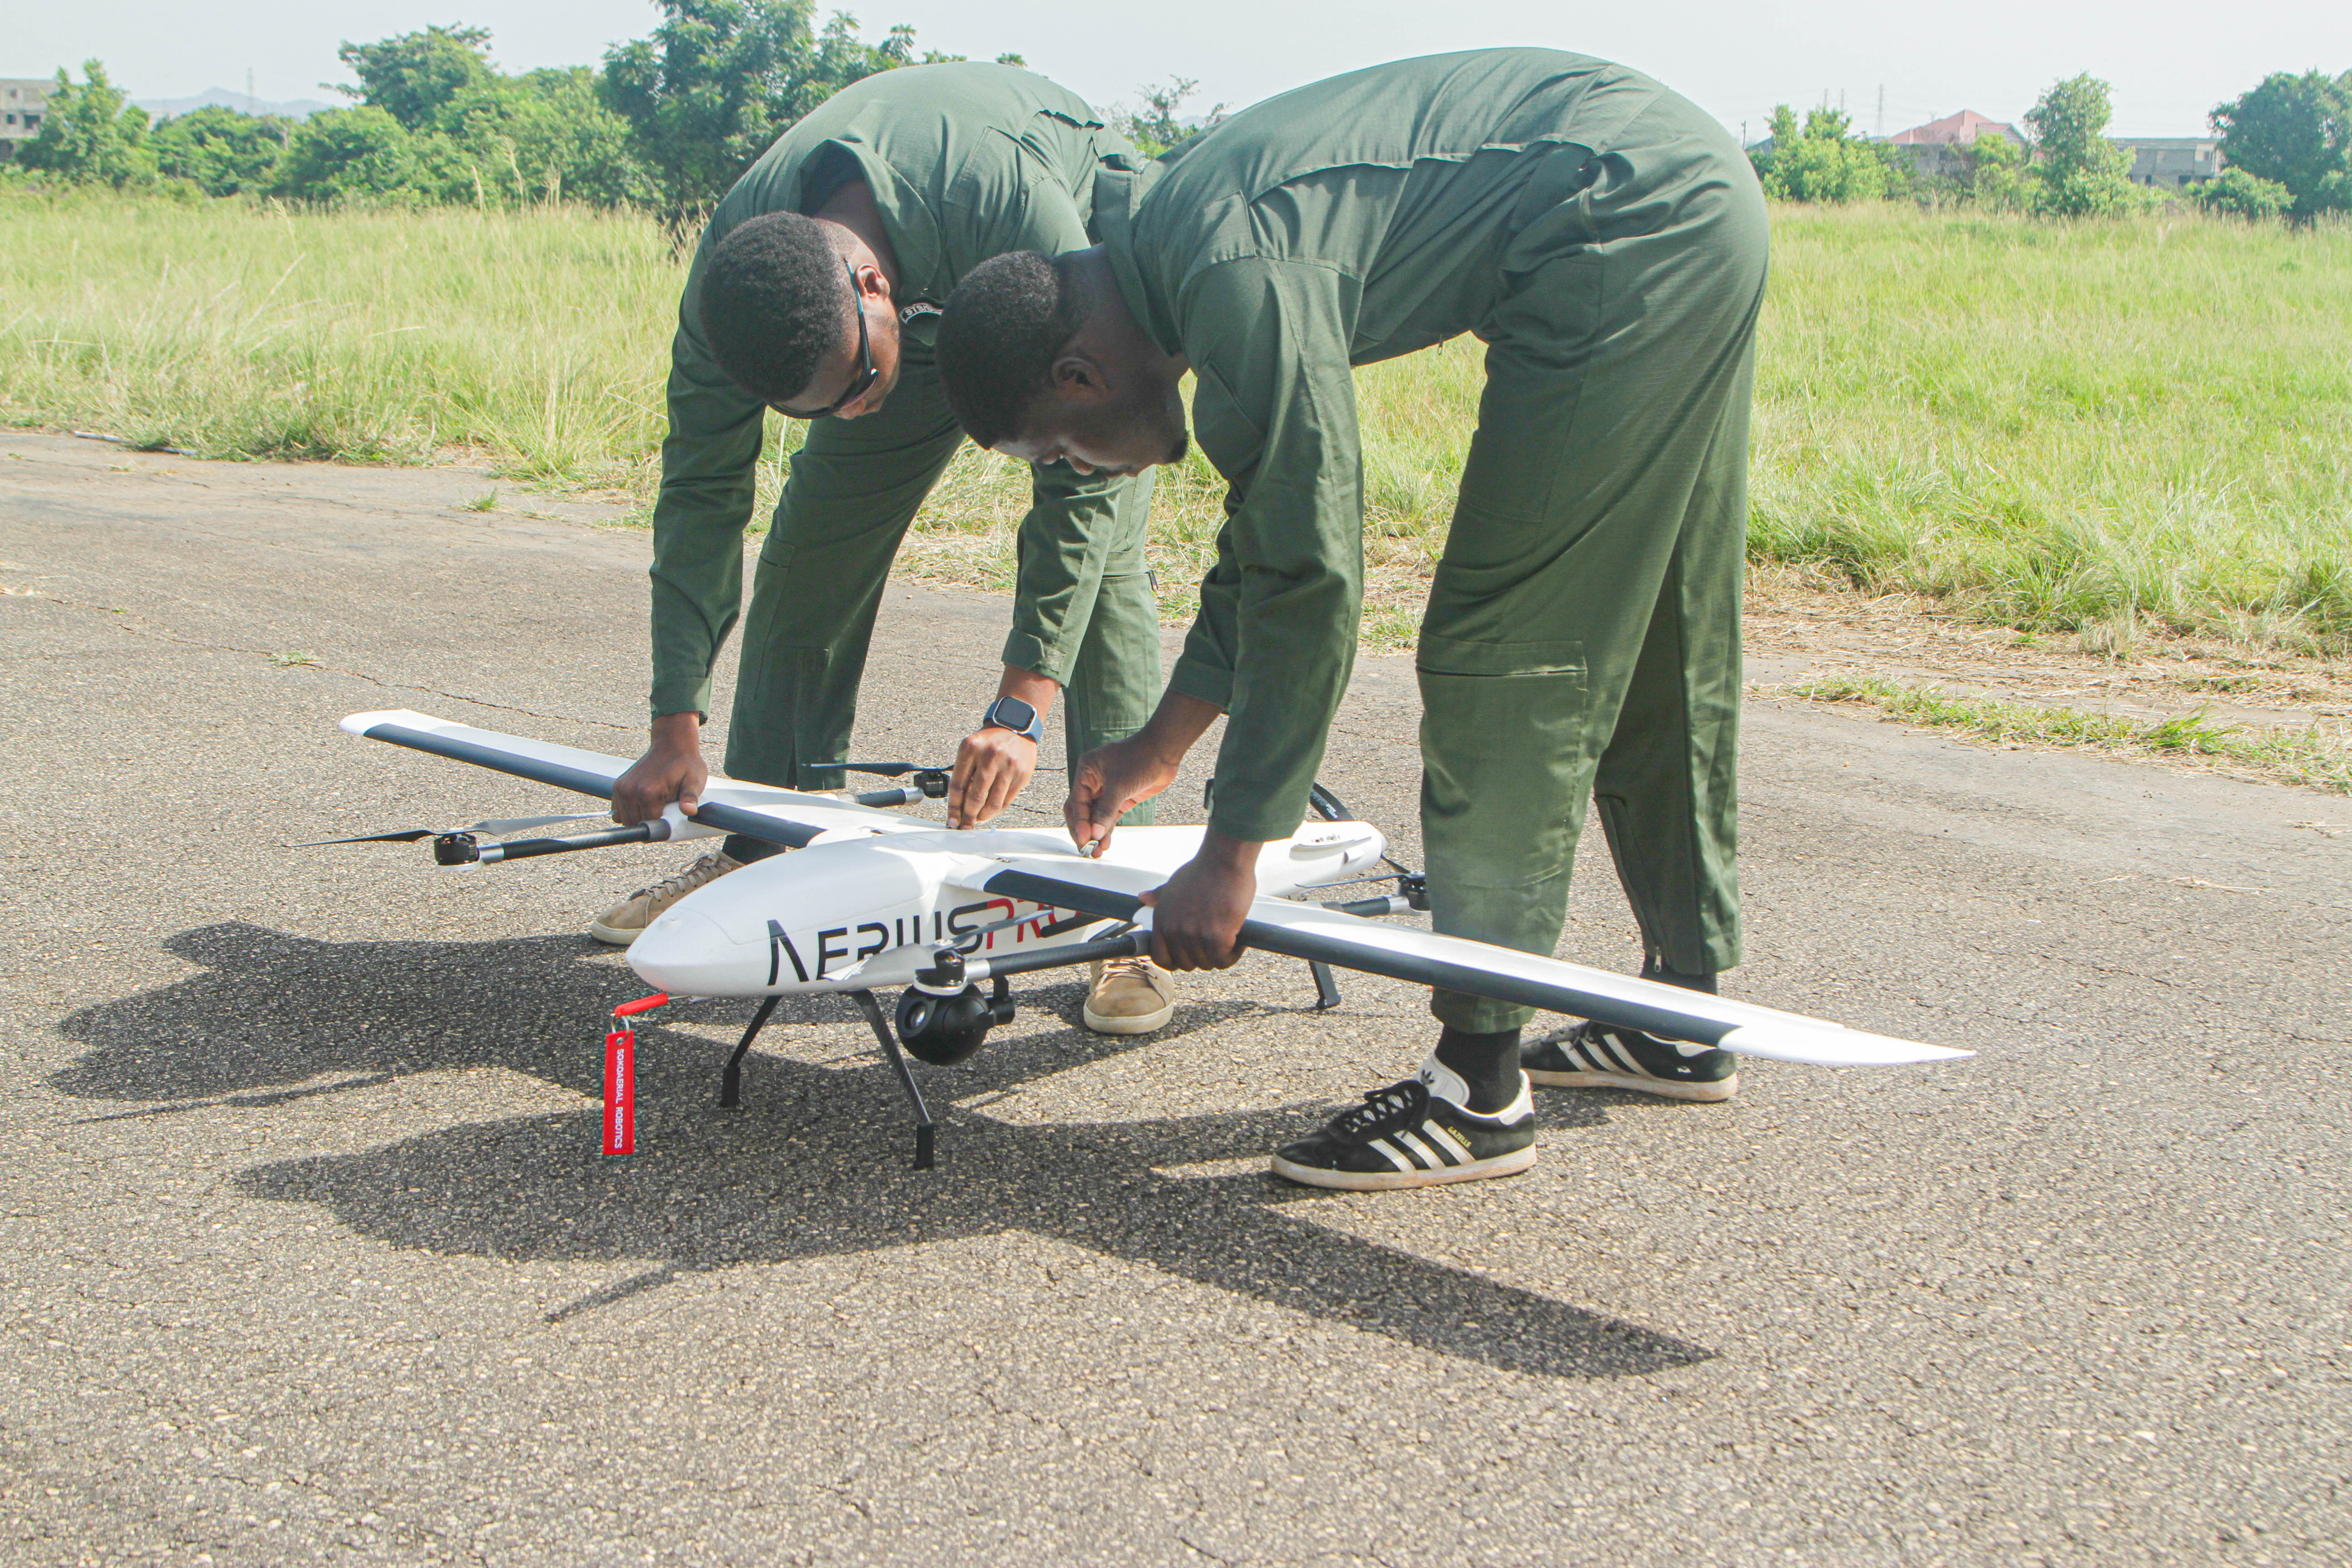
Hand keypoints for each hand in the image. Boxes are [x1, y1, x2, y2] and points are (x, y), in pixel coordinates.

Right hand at [613, 712, 706, 825]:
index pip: (650, 826)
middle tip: (664, 810)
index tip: (670, 816)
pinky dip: (630, 811)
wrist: (672, 745)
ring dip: (640, 817)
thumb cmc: (686, 765)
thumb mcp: (694, 781)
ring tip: (655, 805)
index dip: (662, 826)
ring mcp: (621, 789)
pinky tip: (644, 803)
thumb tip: (690, 811)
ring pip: (626, 820)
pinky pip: (619, 812)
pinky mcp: (618, 787)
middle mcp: (630, 791)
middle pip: (636, 824)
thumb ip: (690, 798)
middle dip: (650, 823)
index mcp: (648, 793)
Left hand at [947, 725, 1035, 827]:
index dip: (953, 807)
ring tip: (978, 819)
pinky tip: (991, 811)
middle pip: (975, 797)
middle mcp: (989, 756)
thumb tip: (958, 806)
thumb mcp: (971, 750)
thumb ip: (964, 774)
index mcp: (970, 748)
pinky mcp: (1021, 774)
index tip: (952, 819)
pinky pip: (1006, 800)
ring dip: (983, 816)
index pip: (958, 785)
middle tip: (965, 825)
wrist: (1016, 726)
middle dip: (968, 816)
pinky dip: (996, 810)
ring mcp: (1007, 766)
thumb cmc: (990, 742)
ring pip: (992, 803)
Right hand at [1063, 691, 1223, 854]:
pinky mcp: (1120, 798)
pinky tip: (1105, 842)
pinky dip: (1107, 829)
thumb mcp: (1119, 785)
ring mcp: (1107, 790)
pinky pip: (1109, 816)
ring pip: (1096, 816)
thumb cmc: (1139, 758)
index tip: (1084, 839)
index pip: (1077, 802)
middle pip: (1082, 811)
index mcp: (1086, 771)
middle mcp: (1094, 781)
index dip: (1079, 822)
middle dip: (1083, 830)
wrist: (1164, 751)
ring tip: (1096, 852)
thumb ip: (1106, 810)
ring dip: (1096, 833)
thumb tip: (1095, 833)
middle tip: (1085, 848)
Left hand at [1140, 834, 1259, 970]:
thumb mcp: (1174, 884)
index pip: (1161, 959)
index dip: (1177, 962)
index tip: (1191, 956)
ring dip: (1220, 955)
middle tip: (1216, 943)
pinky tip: (1239, 942)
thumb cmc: (1203, 869)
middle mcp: (1174, 930)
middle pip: (1187, 964)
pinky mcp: (1217, 937)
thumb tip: (1142, 897)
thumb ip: (1159, 896)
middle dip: (1202, 957)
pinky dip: (1232, 955)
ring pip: (1207, 963)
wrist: (1224, 860)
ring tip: (1229, 939)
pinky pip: (1223, 960)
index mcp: (1162, 919)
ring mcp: (1194, 935)